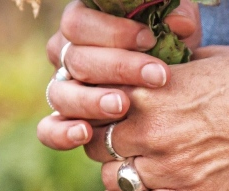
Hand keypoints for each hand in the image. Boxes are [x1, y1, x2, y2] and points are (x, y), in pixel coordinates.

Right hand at [38, 0, 201, 150]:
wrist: (162, 84)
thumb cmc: (164, 48)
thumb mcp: (174, 30)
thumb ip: (177, 19)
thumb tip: (179, 23)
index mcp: (81, 24)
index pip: (79, 22)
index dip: (112, 31)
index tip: (149, 40)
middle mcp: (64, 54)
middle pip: (76, 59)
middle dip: (118, 68)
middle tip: (156, 77)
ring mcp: (61, 88)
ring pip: (61, 94)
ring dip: (92, 101)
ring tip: (122, 106)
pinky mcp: (62, 120)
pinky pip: (49, 130)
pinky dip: (62, 133)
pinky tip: (85, 134)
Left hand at [84, 46, 228, 190]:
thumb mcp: (203, 59)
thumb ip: (165, 73)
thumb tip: (146, 78)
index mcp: (151, 90)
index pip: (97, 106)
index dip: (99, 110)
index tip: (110, 113)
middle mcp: (153, 130)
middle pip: (97, 144)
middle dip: (104, 142)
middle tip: (119, 142)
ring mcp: (170, 168)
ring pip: (113, 179)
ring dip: (116, 174)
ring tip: (128, 169)